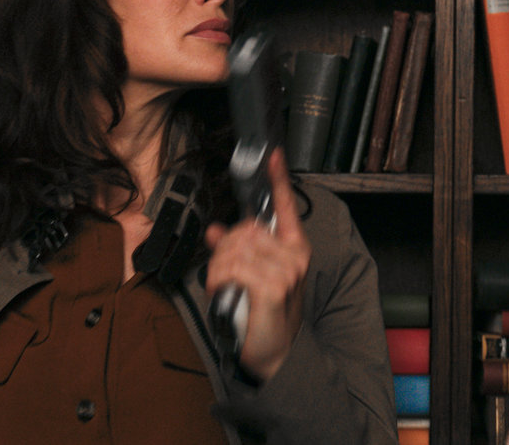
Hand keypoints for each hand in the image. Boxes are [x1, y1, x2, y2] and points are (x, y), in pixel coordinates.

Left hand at [205, 148, 309, 380]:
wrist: (275, 353)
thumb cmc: (264, 314)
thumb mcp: (252, 277)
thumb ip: (235, 250)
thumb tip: (215, 229)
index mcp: (293, 247)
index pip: (285, 207)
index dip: (278, 179)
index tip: (273, 155)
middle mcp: (294, 255)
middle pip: (244, 229)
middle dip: (224, 249)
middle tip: (223, 274)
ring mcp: (286, 271)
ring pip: (234, 248)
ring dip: (218, 268)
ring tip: (224, 287)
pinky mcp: (273, 287)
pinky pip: (232, 268)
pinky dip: (219, 280)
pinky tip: (224, 293)